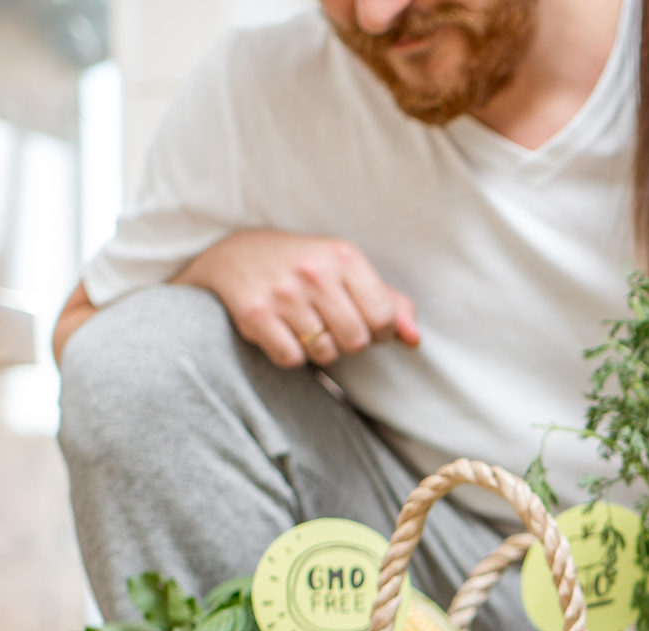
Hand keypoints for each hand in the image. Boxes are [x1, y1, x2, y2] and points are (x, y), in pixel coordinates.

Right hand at [173, 230, 420, 368]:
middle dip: (348, 342)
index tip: (361, 322)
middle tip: (329, 325)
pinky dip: (290, 355)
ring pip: (325, 353)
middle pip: (357, 341)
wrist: (233, 255)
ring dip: (318, 350)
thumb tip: (415, 340)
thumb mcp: (348, 271)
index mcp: (344, 256)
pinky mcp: (255, 313)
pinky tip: (282, 333)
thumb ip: (389, 303)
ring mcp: (284, 292)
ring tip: (304, 326)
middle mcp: (315, 271)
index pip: (385, 318)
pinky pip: (292, 359)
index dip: (379, 332)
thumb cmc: (303, 266)